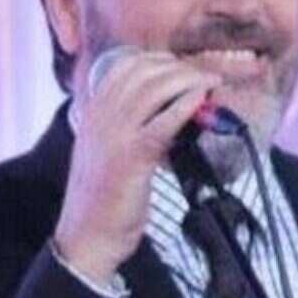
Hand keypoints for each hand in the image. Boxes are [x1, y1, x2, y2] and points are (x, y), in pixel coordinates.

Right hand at [53, 51, 220, 287]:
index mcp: (92, 113)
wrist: (87, 237)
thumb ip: (130, 130)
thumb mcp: (108, 154)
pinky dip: (187, 104)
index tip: (182, 68)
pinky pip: (164, 120)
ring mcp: (114, 134)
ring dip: (189, 81)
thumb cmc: (102, 200)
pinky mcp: (132, 156)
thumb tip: (170, 112)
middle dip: (180, 68)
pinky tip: (202, 100)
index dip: (158, 61)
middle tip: (205, 77)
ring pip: (155, 88)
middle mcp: (100, 117)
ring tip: (211, 85)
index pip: (124, 66)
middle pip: (143, 71)